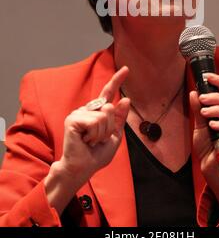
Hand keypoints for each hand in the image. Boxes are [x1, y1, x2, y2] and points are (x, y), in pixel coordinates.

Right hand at [57, 66, 129, 186]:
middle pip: (110, 107)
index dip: (117, 80)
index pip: (108, 93)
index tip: (126, 69)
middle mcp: (87, 109)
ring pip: (104, 115)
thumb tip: (125, 99)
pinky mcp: (73, 119)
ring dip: (102, 133)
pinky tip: (85, 140)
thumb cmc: (96, 155)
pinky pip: (95, 121)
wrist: (82, 169)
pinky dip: (95, 134)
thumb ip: (119, 119)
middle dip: (110, 127)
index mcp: (97, 112)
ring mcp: (79, 112)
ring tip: (91, 141)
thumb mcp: (114, 136)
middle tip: (98, 140)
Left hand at [189, 72, 218, 174]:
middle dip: (216, 97)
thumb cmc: (206, 143)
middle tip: (202, 99)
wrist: (208, 164)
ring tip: (204, 112)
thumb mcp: (199, 123)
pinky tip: (211, 125)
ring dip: (218, 110)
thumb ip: (198, 109)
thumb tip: (194, 93)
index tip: (207, 76)